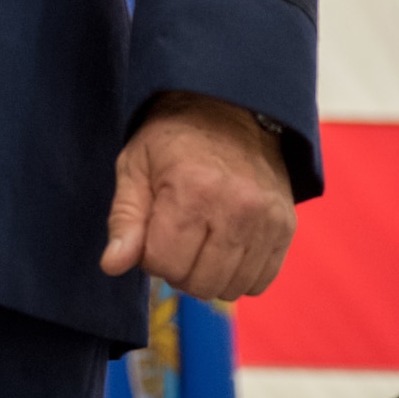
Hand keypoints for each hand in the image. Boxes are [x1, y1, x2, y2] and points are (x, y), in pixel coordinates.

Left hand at [100, 92, 295, 299]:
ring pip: (230, 289)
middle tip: (175, 236)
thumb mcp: (135, 164)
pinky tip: (224, 246)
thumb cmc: (174, 137)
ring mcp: (266, 220)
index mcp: (192, 188)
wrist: (229, 108)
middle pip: (198, 283)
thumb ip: (124, 218)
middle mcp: (236, 207)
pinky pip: (260, 282)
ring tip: (199, 240)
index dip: (149, 254)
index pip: (163, 263)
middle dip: (177, 268)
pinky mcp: (286, 228)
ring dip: (207, 275)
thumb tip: (112, 265)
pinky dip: (237, 275)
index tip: (151, 229)